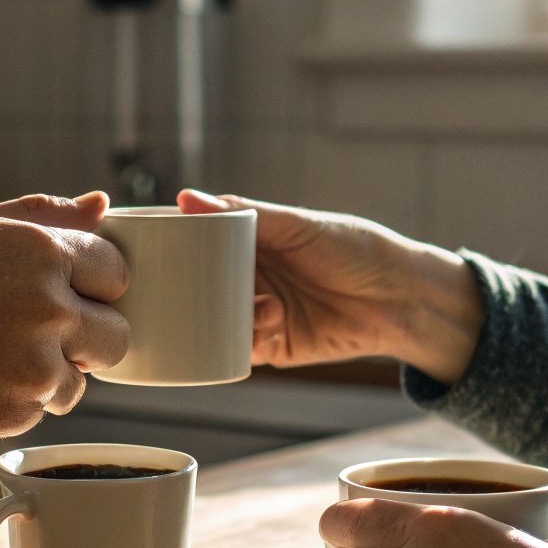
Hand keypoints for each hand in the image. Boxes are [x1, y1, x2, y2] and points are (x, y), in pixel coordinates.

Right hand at [0, 192, 128, 437]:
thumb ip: (42, 215)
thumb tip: (101, 204)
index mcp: (41, 253)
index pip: (117, 272)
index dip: (92, 283)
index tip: (66, 290)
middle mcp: (48, 310)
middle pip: (118, 335)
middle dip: (89, 334)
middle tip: (39, 331)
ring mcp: (34, 367)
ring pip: (83, 378)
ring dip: (54, 371)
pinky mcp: (16, 411)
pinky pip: (42, 407)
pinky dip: (19, 399)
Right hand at [177, 190, 483, 383]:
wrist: (400, 297)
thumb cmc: (355, 249)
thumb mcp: (298, 226)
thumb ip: (243, 213)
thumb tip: (187, 198)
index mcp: (247, 242)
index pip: (195, 243)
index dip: (171, 246)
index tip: (146, 248)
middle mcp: (245, 278)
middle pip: (195, 286)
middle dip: (183, 290)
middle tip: (175, 287)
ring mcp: (254, 313)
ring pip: (211, 320)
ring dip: (217, 317)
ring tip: (254, 303)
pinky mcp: (270, 346)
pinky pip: (236, 350)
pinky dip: (238, 342)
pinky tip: (267, 323)